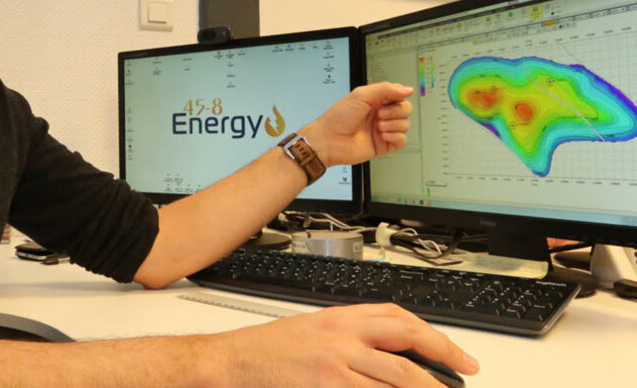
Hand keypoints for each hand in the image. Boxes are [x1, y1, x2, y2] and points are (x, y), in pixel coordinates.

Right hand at [211, 303, 478, 386]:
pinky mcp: (325, 386)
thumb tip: (392, 353)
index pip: (398, 319)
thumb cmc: (270, 349)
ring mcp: (334, 363)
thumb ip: (351, 336)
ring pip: (395, 377)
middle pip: (405, 346)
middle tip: (464, 377)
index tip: (457, 356)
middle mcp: (341, 335)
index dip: (434, 337)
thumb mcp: (314, 329)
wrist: (234, 361)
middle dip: (442, 361)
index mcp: (340, 317)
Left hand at [303, 82, 413, 166]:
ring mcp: (383, 129)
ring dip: (393, 124)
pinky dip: (395, 137)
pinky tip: (383, 136)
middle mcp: (380, 114)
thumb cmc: (338, 118)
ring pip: (405, 124)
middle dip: (396, 111)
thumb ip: (385, 89)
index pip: (398, 94)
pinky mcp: (384, 145)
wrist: (329, 141)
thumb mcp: (361, 95)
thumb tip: (407, 89)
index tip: (394, 97)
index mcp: (375, 100)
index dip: (399, 96)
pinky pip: (402, 141)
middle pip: (405, 109)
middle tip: (380, 115)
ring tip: (378, 127)